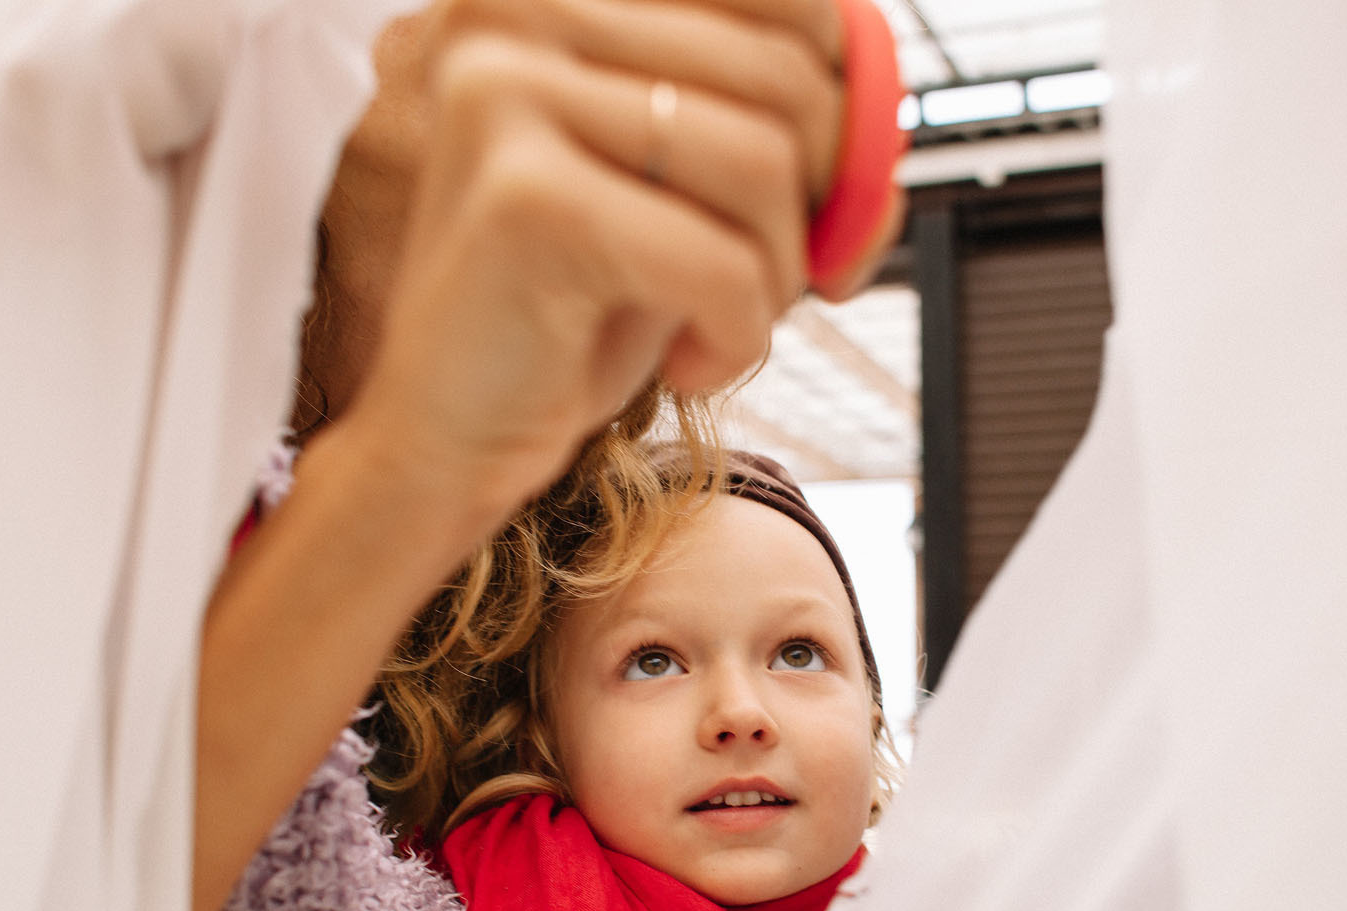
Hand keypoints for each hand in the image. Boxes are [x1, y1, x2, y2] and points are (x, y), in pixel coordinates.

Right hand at [325, 0, 855, 526]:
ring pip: (767, 165)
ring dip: (773, 278)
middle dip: (820, 204)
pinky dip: (738, 338)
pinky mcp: (525, 200)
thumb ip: (794, 124)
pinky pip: (722, 264)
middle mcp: (518, 7)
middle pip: (789, 78)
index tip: (830, 199)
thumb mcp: (698, 191)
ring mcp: (509, 93)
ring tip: (709, 321)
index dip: (847, 102)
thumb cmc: (578, 307)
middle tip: (775, 280)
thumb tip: (889, 123)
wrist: (457, 432)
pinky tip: (683, 362)